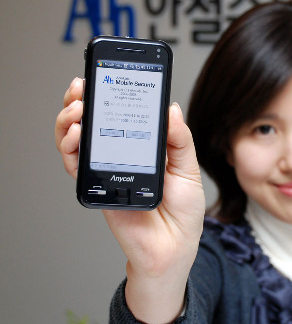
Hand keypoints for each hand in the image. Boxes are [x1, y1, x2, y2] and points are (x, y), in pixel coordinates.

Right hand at [55, 78, 205, 323]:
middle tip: (81, 90)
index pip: (121, 113)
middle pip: (93, 122)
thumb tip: (171, 108)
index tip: (103, 77)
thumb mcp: (188, 168)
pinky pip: (77, 166)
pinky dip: (71, 149)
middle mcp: (122, 154)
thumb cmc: (183, 210)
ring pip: (77, 139)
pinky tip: (77, 136)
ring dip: (71, 120)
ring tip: (77, 112)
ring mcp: (107, 169)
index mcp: (144, 145)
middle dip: (81, 101)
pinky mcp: (98, 187)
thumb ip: (180, 140)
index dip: (109, 94)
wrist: (174, 246)